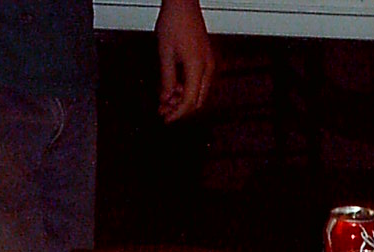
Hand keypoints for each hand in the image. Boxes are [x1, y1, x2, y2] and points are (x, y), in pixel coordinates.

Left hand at [155, 0, 214, 122]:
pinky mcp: (207, 60)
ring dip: (184, 99)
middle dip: (181, 109)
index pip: (190, 102)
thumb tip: (166, 99)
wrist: (183, 3)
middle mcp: (208, 69)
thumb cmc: (174, 21)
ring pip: (199, 94)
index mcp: (197, 68)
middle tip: (164, 111)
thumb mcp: (165, 53)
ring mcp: (209, 64)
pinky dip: (188, 89)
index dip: (177, 113)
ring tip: (166, 99)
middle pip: (197, 102)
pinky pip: (200, 83)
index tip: (166, 118)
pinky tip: (175, 87)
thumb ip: (166, 80)